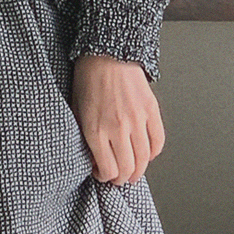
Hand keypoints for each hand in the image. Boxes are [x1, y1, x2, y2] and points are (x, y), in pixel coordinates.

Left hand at [71, 57, 164, 185]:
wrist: (106, 54)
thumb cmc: (88, 79)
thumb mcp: (76, 112)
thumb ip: (85, 137)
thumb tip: (94, 158)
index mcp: (95, 130)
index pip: (108, 170)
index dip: (105, 177)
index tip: (102, 174)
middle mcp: (118, 128)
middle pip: (127, 169)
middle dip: (122, 179)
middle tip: (119, 178)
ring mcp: (137, 121)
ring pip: (144, 160)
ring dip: (138, 170)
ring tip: (133, 172)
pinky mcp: (151, 111)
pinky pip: (157, 141)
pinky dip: (153, 152)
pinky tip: (146, 154)